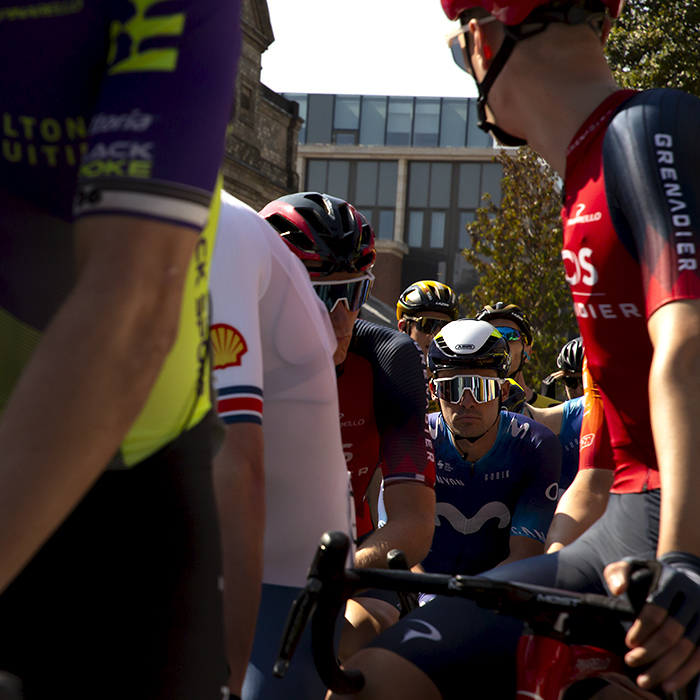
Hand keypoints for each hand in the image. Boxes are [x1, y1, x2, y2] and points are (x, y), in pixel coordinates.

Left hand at [604, 553, 699, 693]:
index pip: (657, 608)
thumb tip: (618, 590)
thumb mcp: (630, 567)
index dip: (642, 628)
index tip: (628, 642)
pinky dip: (684, 674)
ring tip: (644, 680)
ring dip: (665, 668)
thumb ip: (618, 574)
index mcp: (672, 581)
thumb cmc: (649, 577)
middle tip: (630, 661)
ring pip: (687, 648)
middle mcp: (693, 597)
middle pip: (673, 631)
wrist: (681, 580)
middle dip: (650, 651)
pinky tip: (667, 685)